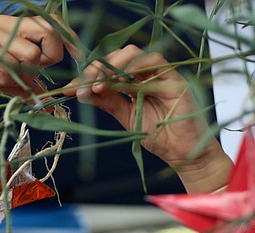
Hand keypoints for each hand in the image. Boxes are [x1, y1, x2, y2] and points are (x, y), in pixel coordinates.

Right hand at [0, 15, 76, 98]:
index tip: (80, 57)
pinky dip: (9, 76)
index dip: (70, 39)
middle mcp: (8, 23)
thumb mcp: (6, 78)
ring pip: (33, 54)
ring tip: (6, 77)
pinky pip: (11, 63)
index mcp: (16, 25)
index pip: (53, 23)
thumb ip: (25, 83)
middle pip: (50, 33)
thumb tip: (43, 96)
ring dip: (24, 73)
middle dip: (51, 57)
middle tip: (35, 70)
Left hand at [64, 45, 226, 178]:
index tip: (71, 89)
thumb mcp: (127, 118)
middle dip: (96, 69)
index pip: (110, 69)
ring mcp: (161, 75)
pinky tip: (117, 80)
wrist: (184, 155)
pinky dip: (133, 66)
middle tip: (82, 86)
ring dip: (111, 66)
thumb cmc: (162, 138)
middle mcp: (148, 75)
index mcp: (136, 82)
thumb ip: (108, 102)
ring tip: (97, 84)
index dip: (89, 75)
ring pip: (133, 55)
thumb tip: (82, 91)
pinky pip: (154, 61)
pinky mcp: (174, 79)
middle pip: (119, 57)